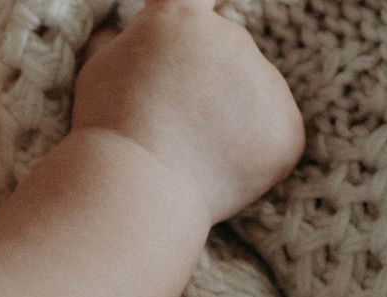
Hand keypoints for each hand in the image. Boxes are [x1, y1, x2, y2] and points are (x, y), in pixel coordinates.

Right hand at [72, 0, 304, 221]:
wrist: (136, 188)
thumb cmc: (109, 129)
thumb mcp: (99, 67)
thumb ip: (122, 41)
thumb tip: (126, 32)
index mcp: (182, 18)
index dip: (202, 5)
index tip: (206, 8)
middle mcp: (232, 38)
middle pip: (227, 52)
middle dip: (208, 80)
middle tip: (173, 122)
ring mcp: (266, 83)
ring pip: (253, 96)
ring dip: (231, 118)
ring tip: (191, 153)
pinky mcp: (286, 130)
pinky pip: (273, 136)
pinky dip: (252, 155)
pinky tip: (215, 171)